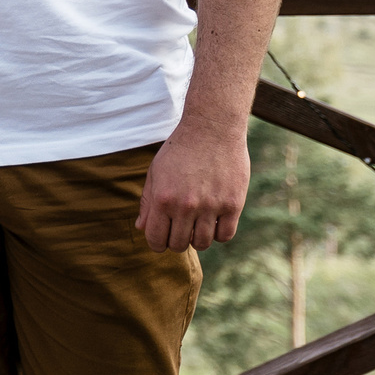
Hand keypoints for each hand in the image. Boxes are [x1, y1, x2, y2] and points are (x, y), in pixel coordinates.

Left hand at [137, 115, 251, 251]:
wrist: (211, 129)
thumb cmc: (180, 150)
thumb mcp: (156, 172)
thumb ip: (147, 202)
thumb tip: (141, 228)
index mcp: (162, 198)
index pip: (155, 239)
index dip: (157, 243)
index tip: (162, 238)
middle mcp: (185, 206)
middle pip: (179, 245)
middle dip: (176, 241)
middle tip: (180, 229)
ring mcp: (210, 206)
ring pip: (202, 243)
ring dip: (197, 238)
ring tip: (197, 224)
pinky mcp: (232, 204)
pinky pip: (225, 235)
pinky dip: (218, 233)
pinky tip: (214, 220)